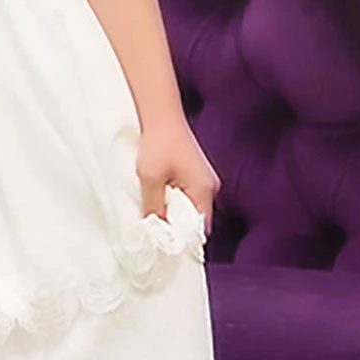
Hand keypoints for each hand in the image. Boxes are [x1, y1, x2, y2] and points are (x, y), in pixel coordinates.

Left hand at [135, 116, 219, 233]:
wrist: (160, 113)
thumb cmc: (157, 143)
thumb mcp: (150, 179)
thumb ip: (154, 207)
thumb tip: (154, 231)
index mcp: (204, 191)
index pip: (198, 228)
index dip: (180, 239)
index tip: (161, 246)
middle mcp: (209, 187)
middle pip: (193, 218)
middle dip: (174, 227)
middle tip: (153, 234)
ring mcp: (202, 178)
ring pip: (187, 206)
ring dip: (171, 212)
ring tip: (152, 217)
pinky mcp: (193, 171)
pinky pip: (184, 194)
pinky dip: (171, 199)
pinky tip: (155, 199)